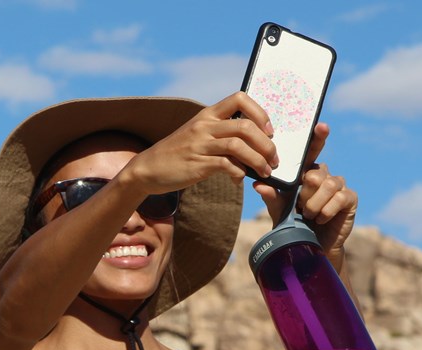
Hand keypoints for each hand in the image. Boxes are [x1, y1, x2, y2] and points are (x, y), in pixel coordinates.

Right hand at [121, 92, 277, 194]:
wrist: (148, 169)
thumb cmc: (177, 155)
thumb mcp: (197, 136)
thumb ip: (219, 134)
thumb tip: (250, 145)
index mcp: (207, 114)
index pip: (240, 98)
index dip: (260, 112)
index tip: (268, 130)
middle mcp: (204, 125)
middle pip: (245, 125)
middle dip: (266, 143)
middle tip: (273, 158)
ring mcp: (200, 145)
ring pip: (239, 145)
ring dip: (258, 160)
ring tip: (265, 171)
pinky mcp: (197, 164)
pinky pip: (226, 165)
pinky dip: (239, 173)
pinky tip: (239, 180)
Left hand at [253, 123, 357, 271]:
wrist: (310, 247)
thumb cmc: (293, 225)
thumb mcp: (279, 211)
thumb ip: (271, 197)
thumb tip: (258, 184)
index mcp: (307, 173)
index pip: (312, 151)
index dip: (317, 138)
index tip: (321, 126)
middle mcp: (324, 176)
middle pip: (316, 173)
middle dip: (305, 194)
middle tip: (300, 207)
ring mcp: (339, 186)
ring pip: (328, 185)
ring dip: (314, 204)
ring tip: (308, 215)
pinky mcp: (350, 199)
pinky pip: (340, 197)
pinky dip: (326, 210)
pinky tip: (321, 218)